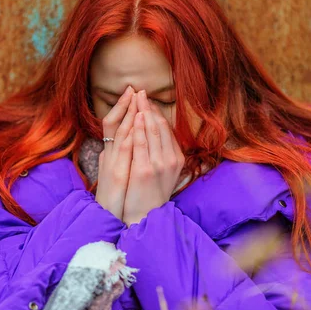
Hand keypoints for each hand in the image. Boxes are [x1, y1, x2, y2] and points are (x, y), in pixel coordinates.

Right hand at [95, 86, 137, 219]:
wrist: (111, 219)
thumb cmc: (117, 199)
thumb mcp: (116, 174)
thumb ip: (119, 158)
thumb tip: (124, 144)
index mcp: (111, 155)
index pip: (114, 125)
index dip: (122, 108)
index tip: (131, 93)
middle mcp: (109, 156)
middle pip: (115, 124)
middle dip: (125, 105)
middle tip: (133, 88)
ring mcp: (112, 163)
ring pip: (119, 132)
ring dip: (126, 113)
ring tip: (133, 96)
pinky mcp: (116, 172)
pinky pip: (124, 148)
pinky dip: (130, 133)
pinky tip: (135, 121)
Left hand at [122, 90, 184, 225]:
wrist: (144, 217)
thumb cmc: (150, 195)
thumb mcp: (163, 174)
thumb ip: (162, 155)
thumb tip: (155, 137)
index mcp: (176, 159)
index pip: (167, 130)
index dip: (156, 113)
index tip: (147, 101)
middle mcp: (171, 160)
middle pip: (161, 127)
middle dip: (150, 107)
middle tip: (141, 92)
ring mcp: (159, 164)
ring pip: (153, 132)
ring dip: (145, 112)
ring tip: (137, 98)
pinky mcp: (145, 170)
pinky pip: (142, 144)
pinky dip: (138, 128)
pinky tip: (134, 116)